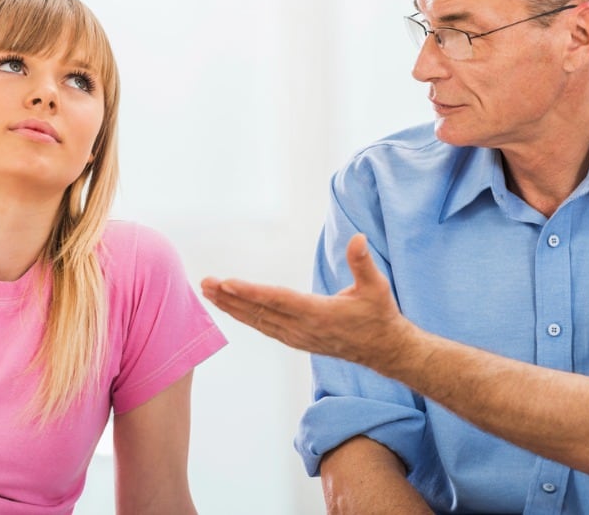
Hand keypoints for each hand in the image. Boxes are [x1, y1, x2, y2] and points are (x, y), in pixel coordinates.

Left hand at [201, 234, 415, 367]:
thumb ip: (363, 263)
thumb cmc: (379, 315)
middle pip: (260, 311)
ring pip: (258, 321)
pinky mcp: (296, 340)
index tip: (227, 283)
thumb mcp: (377, 287)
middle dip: (230, 297)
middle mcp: (303, 328)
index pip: (278, 300)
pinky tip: (231, 308)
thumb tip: (358, 238)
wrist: (383, 349)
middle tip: (205, 284)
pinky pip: (264, 327)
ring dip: (232, 307)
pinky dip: (244, 317)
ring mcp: (298, 337)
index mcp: (319, 314)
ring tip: (209, 293)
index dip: (251, 292)